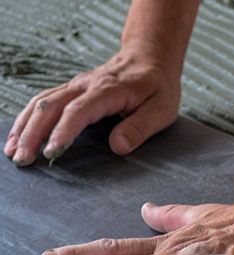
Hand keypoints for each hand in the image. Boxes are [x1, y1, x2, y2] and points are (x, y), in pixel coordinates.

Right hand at [3, 47, 180, 165]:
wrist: (150, 58)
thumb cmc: (157, 86)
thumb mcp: (161, 110)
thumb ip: (139, 128)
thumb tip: (117, 147)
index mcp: (107, 91)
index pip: (78, 112)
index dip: (62, 133)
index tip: (51, 153)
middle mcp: (85, 86)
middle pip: (50, 107)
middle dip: (32, 134)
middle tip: (23, 159)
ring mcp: (75, 86)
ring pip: (41, 103)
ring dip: (24, 127)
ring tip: (12, 151)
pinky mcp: (72, 91)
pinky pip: (43, 101)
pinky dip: (27, 118)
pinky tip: (18, 135)